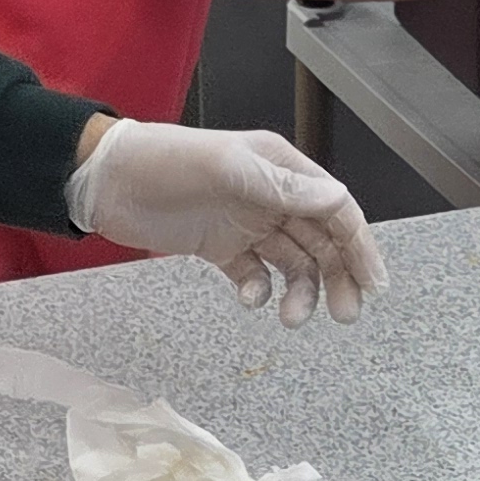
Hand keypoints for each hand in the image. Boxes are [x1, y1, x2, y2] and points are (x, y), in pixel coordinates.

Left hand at [68, 120, 385, 323]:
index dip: (359, 245)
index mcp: (281, 169)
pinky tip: (249, 298)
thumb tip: (336, 200)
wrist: (107, 180)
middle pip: (321, 241)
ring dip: (299, 292)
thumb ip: (281, 188)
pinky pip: (253, 274)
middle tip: (344, 315)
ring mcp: (246, 224)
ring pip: (292, 263)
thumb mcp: (226, 169)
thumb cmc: (165, 161)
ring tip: (291, 319)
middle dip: (337, 277)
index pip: (335, 209)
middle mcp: (271, 196)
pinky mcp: (220, 248)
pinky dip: (258, 290)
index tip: (373, 283)